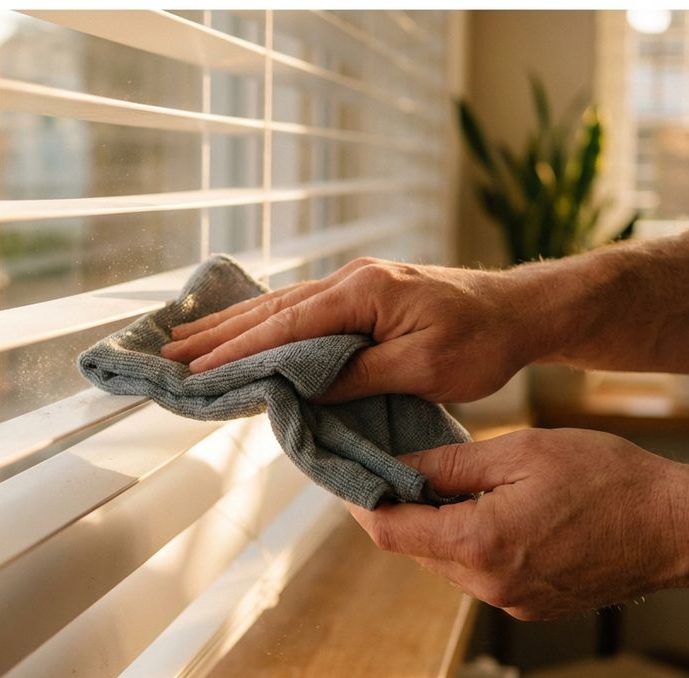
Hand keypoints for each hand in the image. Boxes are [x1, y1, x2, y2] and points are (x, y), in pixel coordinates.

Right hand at [160, 257, 539, 403]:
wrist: (519, 310)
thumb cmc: (481, 341)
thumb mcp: (423, 367)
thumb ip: (359, 374)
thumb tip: (302, 387)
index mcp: (363, 293)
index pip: (286, 326)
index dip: (237, 351)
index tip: (196, 371)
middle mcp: (351, 279)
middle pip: (271, 308)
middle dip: (218, 333)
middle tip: (169, 351)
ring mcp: (356, 282)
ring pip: (281, 304)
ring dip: (234, 324)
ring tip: (189, 338)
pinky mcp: (363, 293)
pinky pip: (301, 307)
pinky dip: (265, 320)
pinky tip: (245, 328)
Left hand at [344, 428, 688, 619]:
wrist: (678, 528)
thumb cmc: (608, 480)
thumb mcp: (521, 452)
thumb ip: (450, 464)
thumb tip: (399, 466)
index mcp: (479, 544)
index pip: (389, 530)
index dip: (360, 499)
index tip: (347, 474)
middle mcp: (488, 585)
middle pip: (415, 547)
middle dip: (400, 508)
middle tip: (394, 465)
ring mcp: (511, 601)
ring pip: (446, 562)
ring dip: (436, 526)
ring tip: (444, 483)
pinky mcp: (531, 605)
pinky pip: (479, 574)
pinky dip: (469, 543)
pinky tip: (486, 510)